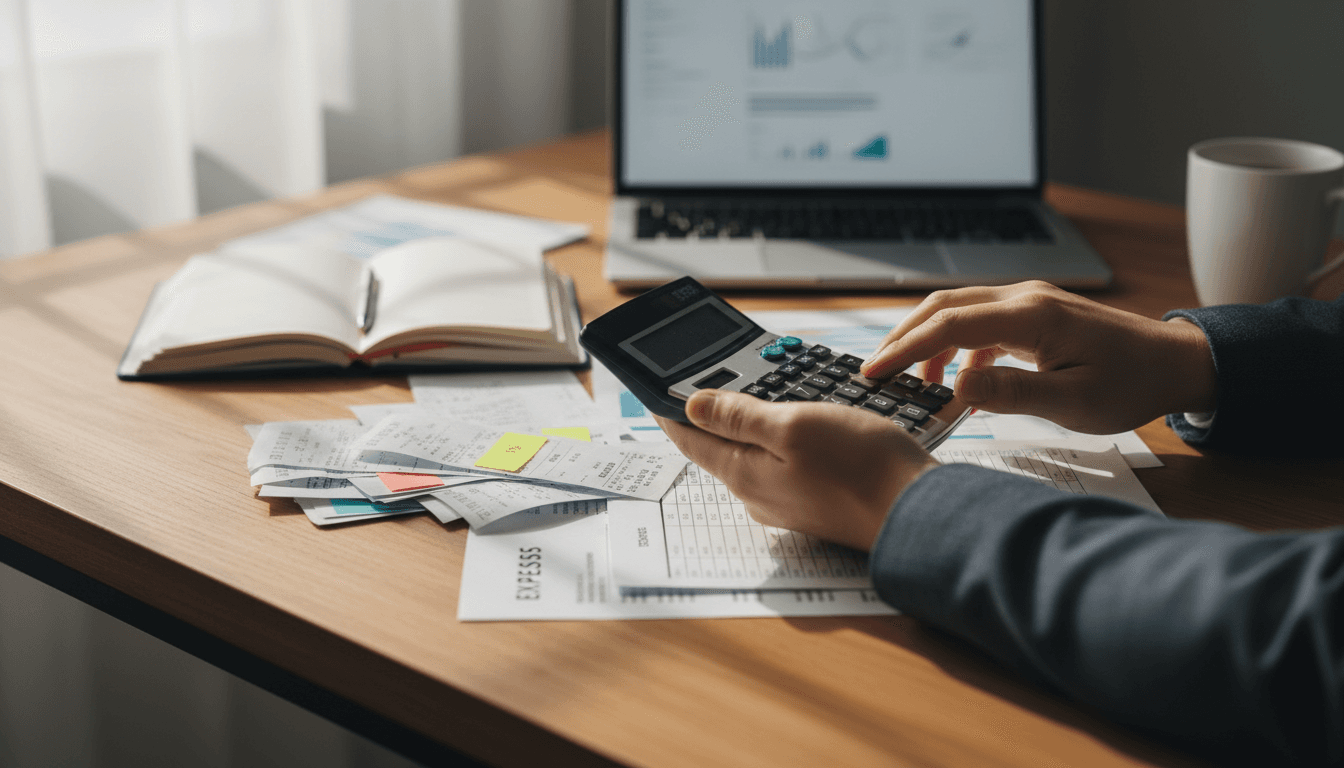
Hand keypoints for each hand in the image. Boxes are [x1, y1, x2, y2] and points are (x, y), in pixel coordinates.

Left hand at [655, 390, 938, 551]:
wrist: (918, 512)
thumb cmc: (862, 468)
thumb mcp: (793, 426)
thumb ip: (739, 417)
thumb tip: (691, 406)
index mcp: (743, 474)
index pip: (689, 438)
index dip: (668, 410)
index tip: (654, 390)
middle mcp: (758, 494)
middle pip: (718, 447)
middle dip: (709, 414)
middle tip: (699, 380)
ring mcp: (787, 501)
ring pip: (753, 455)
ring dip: (746, 425)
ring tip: (745, 393)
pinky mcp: (815, 502)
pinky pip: (782, 465)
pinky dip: (779, 439)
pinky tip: (794, 423)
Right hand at [859, 281, 1217, 434]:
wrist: (1175, 364)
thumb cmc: (1131, 384)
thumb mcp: (1073, 401)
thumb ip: (1012, 392)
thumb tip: (956, 385)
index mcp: (1031, 316)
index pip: (949, 324)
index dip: (905, 348)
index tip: (874, 372)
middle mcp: (1024, 299)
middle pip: (944, 306)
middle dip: (902, 337)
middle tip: (873, 371)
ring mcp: (1028, 303)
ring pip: (958, 311)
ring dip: (927, 342)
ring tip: (910, 382)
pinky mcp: (1033, 316)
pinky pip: (979, 324)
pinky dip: (955, 348)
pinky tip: (956, 382)